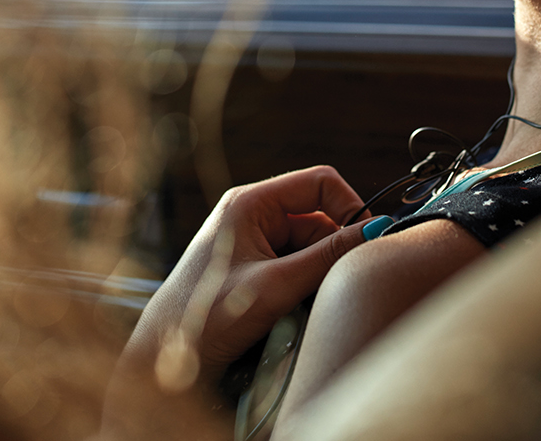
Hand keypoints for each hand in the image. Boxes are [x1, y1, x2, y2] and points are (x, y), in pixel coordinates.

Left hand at [117, 166, 371, 392]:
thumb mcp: (277, 286)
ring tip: (307, 303)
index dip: (350, 207)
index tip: (367, 240)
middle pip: (318, 217)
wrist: (164, 358)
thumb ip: (328, 257)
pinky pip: (296, 265)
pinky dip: (305, 285)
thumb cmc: (207, 317)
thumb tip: (376, 232)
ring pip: (310, 245)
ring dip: (319, 272)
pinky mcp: (253, 266)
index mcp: (251, 202)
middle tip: (339, 283)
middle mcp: (252, 214)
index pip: (320, 182)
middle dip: (333, 250)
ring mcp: (252, 240)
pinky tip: (297, 310)